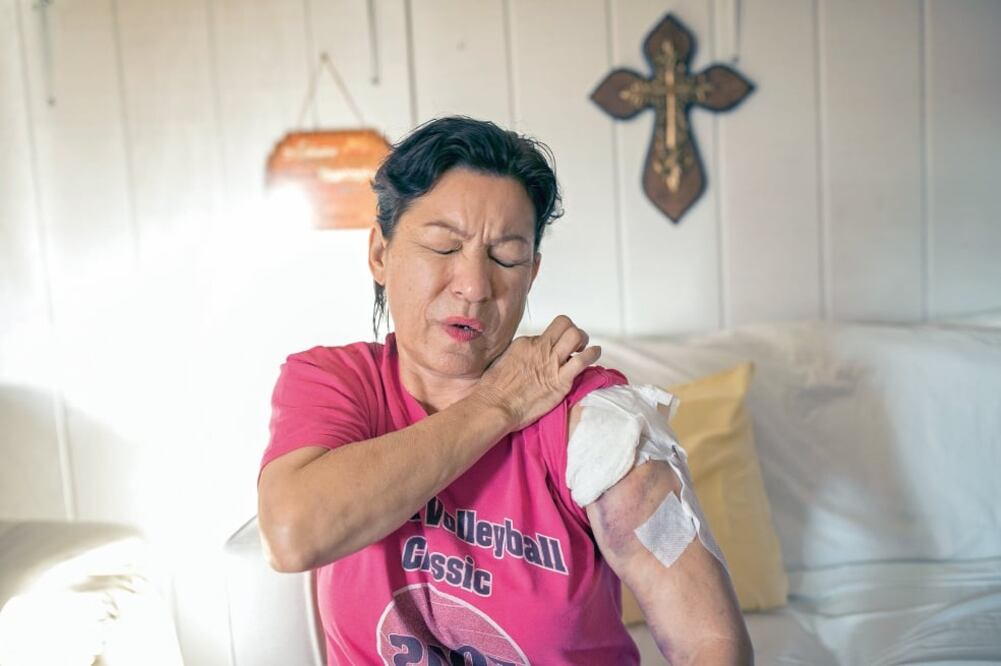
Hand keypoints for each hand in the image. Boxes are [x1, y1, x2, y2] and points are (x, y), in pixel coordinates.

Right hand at [472, 315, 601, 431]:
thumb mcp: (503, 361)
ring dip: (583, 340)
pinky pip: (583, 360)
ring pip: (575, 335)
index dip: (553, 339)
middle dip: (572, 331)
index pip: (547, 332)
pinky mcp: (561, 380)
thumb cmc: (493, 390)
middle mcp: (540, 348)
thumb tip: (527, 357)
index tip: (554, 348)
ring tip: (584, 348)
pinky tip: (594, 354)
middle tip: (575, 343)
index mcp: (525, 343)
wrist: (494, 406)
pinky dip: (593, 354)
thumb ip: (519, 355)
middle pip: (564, 325)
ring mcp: (551, 363)